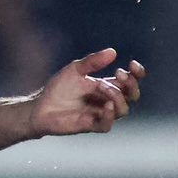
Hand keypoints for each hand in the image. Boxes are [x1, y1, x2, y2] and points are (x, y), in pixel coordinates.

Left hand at [29, 48, 143, 135]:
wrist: (40, 106)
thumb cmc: (59, 88)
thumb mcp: (75, 69)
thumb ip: (92, 62)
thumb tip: (112, 52)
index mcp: (107, 86)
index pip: (131, 82)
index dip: (137, 74)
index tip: (132, 64)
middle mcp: (107, 101)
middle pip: (133, 96)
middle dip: (131, 84)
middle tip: (118, 74)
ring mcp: (100, 114)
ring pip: (123, 110)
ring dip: (117, 96)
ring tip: (102, 86)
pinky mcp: (90, 125)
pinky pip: (107, 125)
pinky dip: (109, 115)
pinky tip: (106, 105)